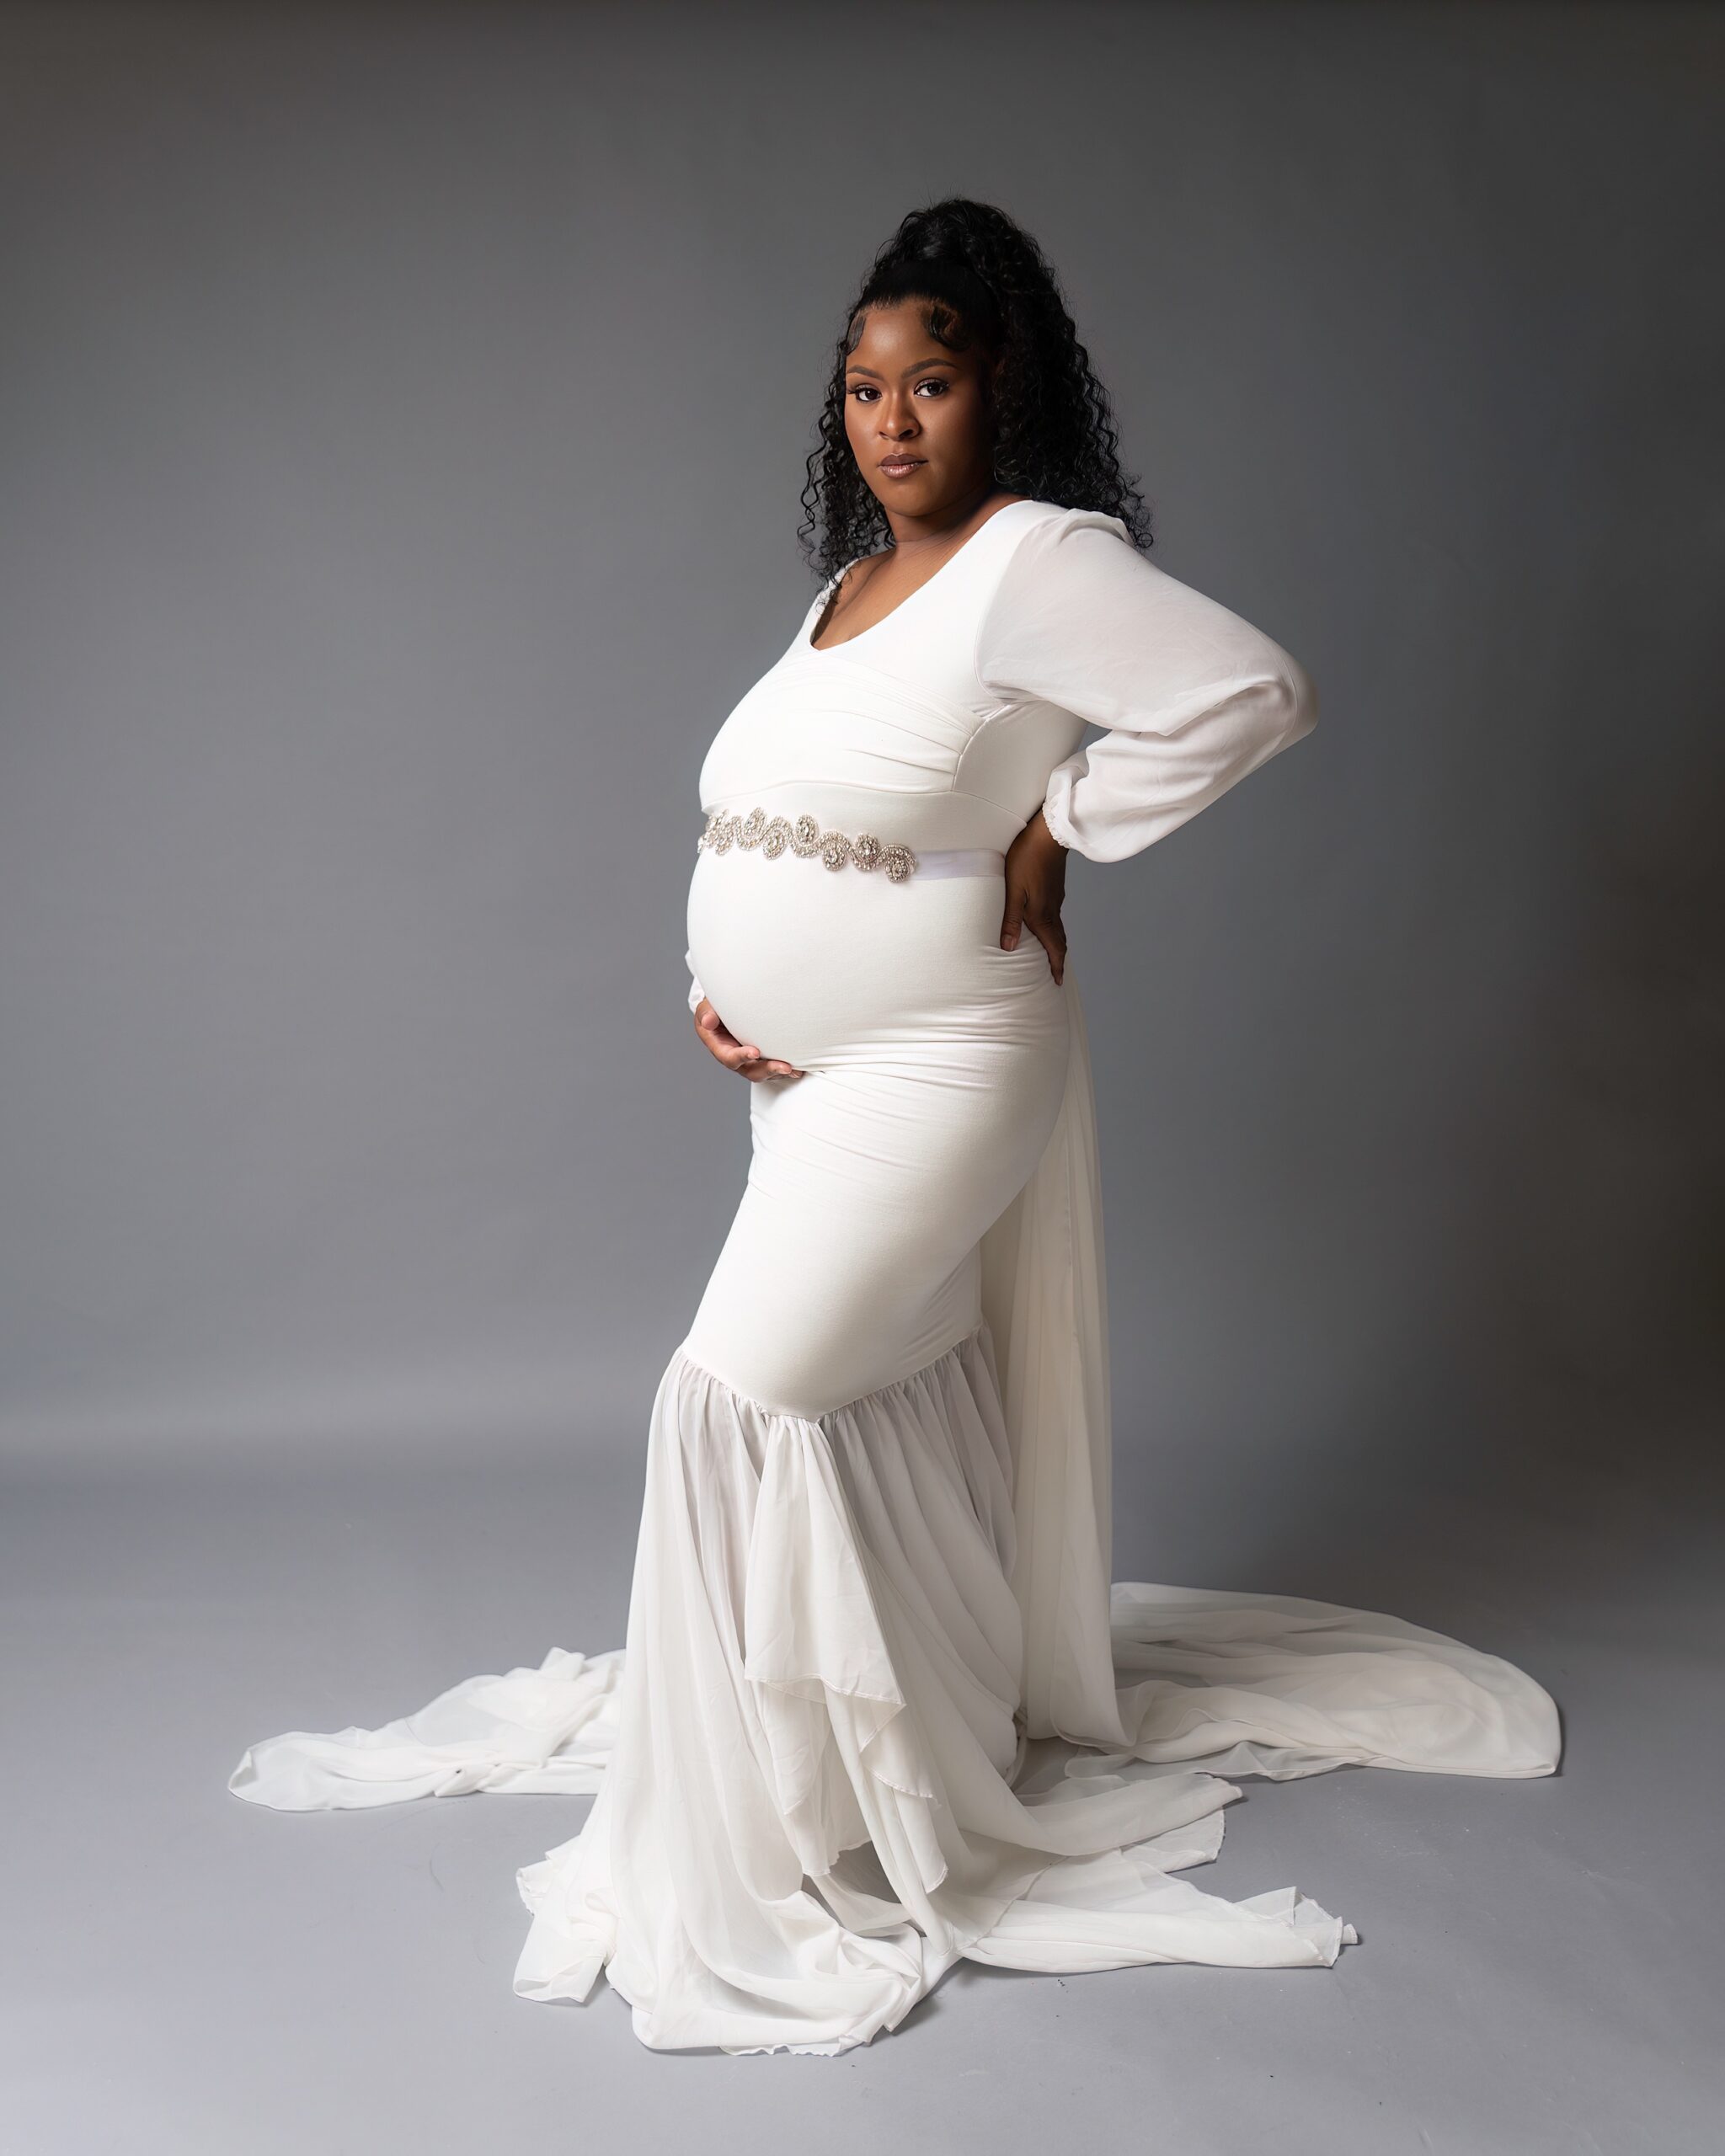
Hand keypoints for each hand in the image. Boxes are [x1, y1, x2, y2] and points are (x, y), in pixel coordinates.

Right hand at [692, 999, 803, 1080]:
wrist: (726, 1006)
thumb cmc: (716, 1006)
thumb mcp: (707, 1006)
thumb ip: (707, 1012)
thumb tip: (708, 1021)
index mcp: (718, 1046)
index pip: (729, 1057)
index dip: (741, 1057)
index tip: (755, 1052)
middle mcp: (734, 1056)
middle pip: (749, 1071)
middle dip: (767, 1070)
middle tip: (784, 1067)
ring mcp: (748, 1059)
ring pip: (763, 1072)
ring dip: (779, 1072)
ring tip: (795, 1071)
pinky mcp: (760, 1057)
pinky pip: (772, 1067)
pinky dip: (785, 1070)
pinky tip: (799, 1069)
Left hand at [1001, 809, 1068, 983]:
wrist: (1048, 834)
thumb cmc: (1026, 859)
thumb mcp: (1013, 890)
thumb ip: (1011, 919)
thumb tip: (1009, 947)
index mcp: (1042, 915)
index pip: (1054, 947)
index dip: (1056, 966)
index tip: (1057, 981)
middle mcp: (1053, 909)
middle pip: (1060, 940)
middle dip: (1058, 958)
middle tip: (1055, 972)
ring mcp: (1056, 897)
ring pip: (1058, 927)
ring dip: (1056, 943)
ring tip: (1050, 952)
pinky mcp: (1055, 887)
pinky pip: (1056, 914)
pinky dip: (1054, 926)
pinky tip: (1045, 922)